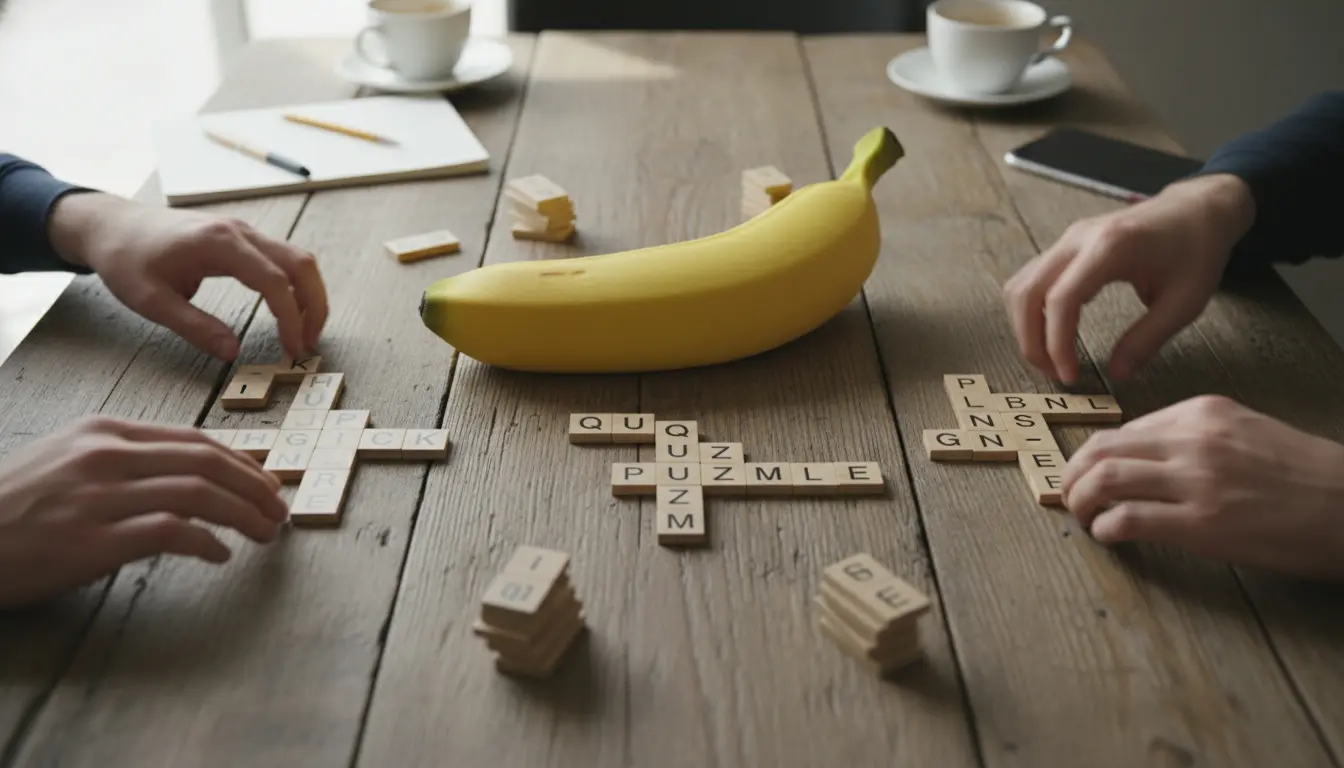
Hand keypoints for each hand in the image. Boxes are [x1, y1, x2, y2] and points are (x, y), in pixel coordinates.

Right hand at [0, 416, 287, 608]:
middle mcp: (104, 455)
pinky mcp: (91, 540)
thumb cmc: (12, 510)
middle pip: (206, 460)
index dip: (241, 462)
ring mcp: (98, 496)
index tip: (266, 482)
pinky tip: (220, 555)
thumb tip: (190, 482)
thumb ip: (123, 464)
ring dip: (245, 514)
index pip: (193, 438)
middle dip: (255, 486)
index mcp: (102, 431)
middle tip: (279, 510)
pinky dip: (207, 542)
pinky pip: (171, 532)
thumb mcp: (66, 464)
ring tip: (266, 533)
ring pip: (199, 492)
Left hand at [46, 192, 327, 361]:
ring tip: (304, 331)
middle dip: (314, 306)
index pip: (274, 281)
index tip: (294, 349)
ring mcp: (243, 231)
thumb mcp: (151, 300)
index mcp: (219, 243)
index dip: (291, 318)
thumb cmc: (125, 258)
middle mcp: (239, 231)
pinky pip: (283, 258)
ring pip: (297, 259)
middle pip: (300, 264)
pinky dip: (295, 285)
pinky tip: (289, 310)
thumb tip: (233, 353)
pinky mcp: (241, 237)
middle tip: (309, 343)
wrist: (110, 224)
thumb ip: (195, 327)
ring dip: (309, 295)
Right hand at [1002, 173, 1255, 383]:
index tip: (1070, 375)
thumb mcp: (1184, 303)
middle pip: (1027, 293)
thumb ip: (1147, 340)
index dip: (1057, 344)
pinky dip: (1032, 310)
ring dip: (1025, 326)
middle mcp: (1078, 239)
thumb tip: (1117, 374)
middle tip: (1053, 372)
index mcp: (1110, 248)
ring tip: (1050, 356)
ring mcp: (1068, 239)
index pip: (1061, 300)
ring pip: (1021, 286)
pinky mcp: (1066, 245)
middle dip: (1031, 340)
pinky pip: (1031, 278)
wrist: (1197, 210)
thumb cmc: (1196, 251)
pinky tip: (1054, 330)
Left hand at [1062, 395, 1343, 579]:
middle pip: (1101, 449)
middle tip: (1070, 497)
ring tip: (1082, 517)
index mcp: (1202, 413)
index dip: (1096, 458)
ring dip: (1080, 501)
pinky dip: (1105, 526)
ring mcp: (1196, 479)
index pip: (1124, 430)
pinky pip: (1128, 518)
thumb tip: (1146, 462)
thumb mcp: (1247, 432)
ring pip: (1105, 478)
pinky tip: (1107, 535)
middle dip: (1074, 474)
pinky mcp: (1201, 522)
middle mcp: (1192, 439)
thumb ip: (1197, 439)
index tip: (1089, 476)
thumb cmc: (1307, 477)